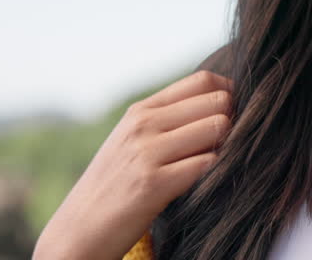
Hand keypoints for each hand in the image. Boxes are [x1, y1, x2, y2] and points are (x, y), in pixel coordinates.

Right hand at [33, 70, 233, 259]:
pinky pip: (207, 163)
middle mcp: (143, 124)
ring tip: (214, 165)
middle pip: (217, 101)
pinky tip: (204, 184)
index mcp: (142, 110)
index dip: (229, 95)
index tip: (232, 118)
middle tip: (226, 146)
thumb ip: (169, 120)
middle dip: (232, 122)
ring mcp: (146, 153)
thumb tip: (221, 105)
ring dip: (226, 147)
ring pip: (218, 127)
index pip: (204, 81)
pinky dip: (215, 173)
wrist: (78, 231)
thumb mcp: (134, 141)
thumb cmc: (115, 187)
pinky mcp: (153, 185)